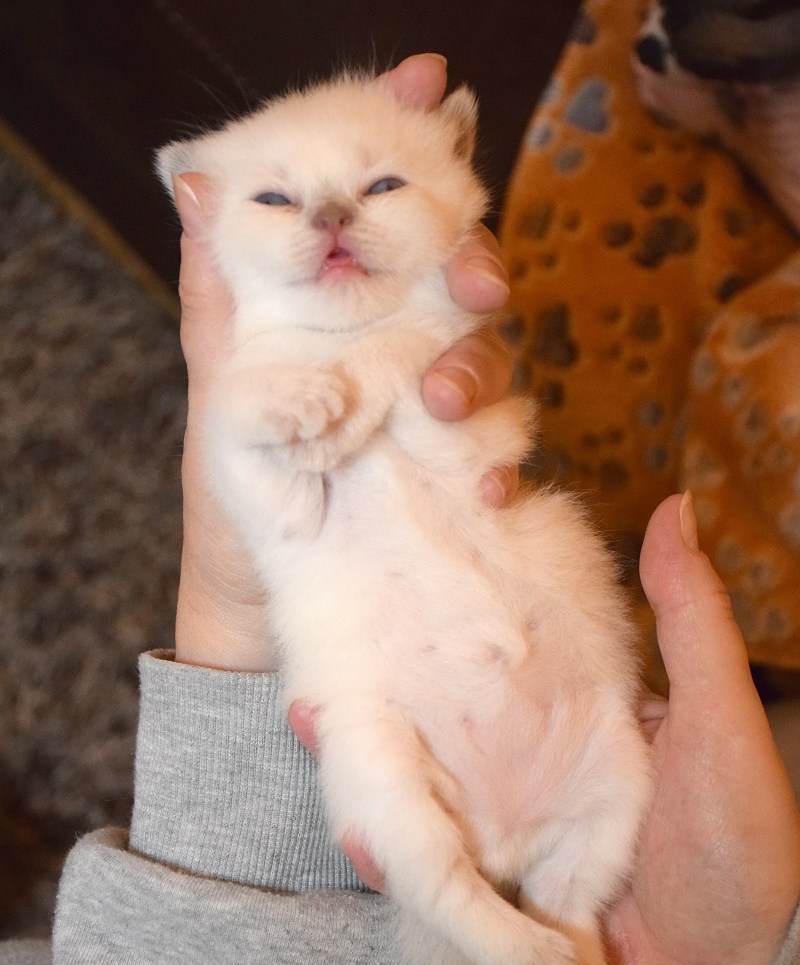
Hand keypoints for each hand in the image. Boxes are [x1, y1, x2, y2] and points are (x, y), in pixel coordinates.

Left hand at [171, 53, 513, 669]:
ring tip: (441, 401)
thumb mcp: (220, 393)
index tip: (436, 92)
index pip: (391, 220)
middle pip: (464, 280)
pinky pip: (508, 449)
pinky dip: (505, 458)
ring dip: (483, 366)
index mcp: (345, 318)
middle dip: (478, 263)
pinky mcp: (464, 474)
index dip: (418, 152)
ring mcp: (438, 414)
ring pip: (495, 357)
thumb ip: (221, 299)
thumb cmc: (236, 498)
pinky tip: (484, 482)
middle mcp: (401, 351)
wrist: (261, 609)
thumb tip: (193, 182)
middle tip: (474, 278)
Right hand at [309, 493, 799, 964]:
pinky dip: (418, 890)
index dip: (429, 661)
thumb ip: (692, 620)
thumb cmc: (745, 843)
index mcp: (575, 736)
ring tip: (333, 778)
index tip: (371, 621)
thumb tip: (674, 506)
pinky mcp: (526, 922)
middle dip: (373, 737)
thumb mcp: (719, 720)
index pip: (487, 688)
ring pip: (437, 833)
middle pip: (443, 763)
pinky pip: (465, 910)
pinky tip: (376, 866)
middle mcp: (539, 792)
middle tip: (317, 708)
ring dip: (380, 816)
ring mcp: (529, 859)